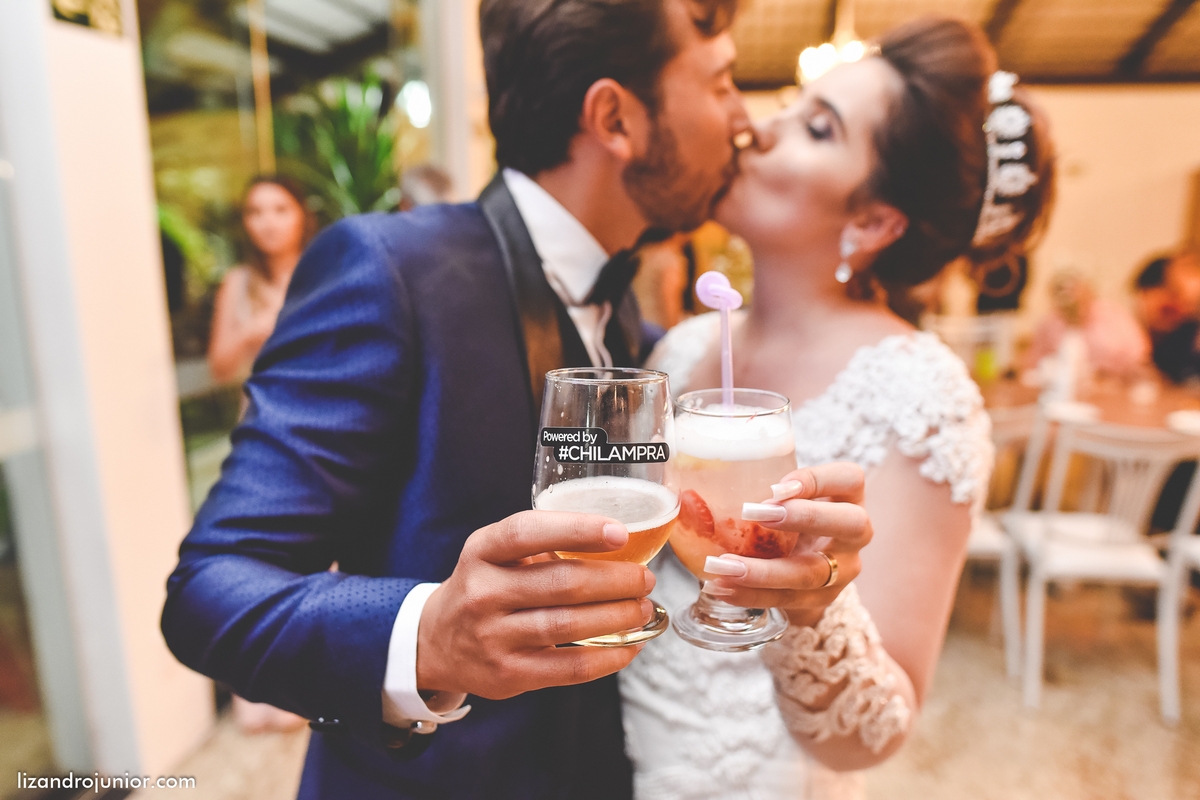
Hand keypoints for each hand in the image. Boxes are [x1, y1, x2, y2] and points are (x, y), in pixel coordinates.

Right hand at [416, 511, 655, 699]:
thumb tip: (618, 543)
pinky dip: (608, 656)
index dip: (577, 530)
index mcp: (482, 552)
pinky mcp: (508, 675)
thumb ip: (541, 543)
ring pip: (571, 626)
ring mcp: (493, 637)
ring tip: (642, 609)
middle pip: (562, 583)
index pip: (527, 532)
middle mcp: (483, 593)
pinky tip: (630, 646)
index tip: (619, 532)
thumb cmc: (483, 587)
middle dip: (616, 580)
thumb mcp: (494, 553)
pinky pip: (570, 667)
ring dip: (618, 617)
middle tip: (644, 579)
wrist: (436, 641)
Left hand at [707, 462, 871, 626]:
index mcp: (849, 497)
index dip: (818, 480)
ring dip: (764, 571)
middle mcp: (855, 533)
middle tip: (758, 514)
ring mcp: (843, 570)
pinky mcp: (823, 600)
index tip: (777, 486)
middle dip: (805, 518)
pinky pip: (788, 600)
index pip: (849, 479)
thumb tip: (694, 478)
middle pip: (851, 524)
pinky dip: (751, 595)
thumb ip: (763, 487)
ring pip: (812, 573)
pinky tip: (722, 588)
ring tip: (723, 565)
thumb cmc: (790, 518)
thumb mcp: (787, 497)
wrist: (805, 568)